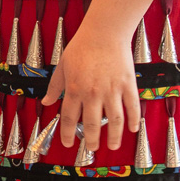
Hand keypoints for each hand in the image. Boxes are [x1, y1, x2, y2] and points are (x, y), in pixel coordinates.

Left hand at [42, 21, 140, 154]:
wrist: (104, 32)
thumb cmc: (82, 47)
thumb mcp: (62, 66)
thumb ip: (55, 86)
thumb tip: (46, 102)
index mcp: (74, 90)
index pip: (70, 119)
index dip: (68, 134)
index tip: (69, 144)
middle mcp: (92, 93)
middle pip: (92, 125)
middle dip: (92, 141)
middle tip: (92, 149)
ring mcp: (111, 90)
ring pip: (114, 120)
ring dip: (114, 137)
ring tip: (113, 146)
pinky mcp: (127, 84)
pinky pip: (132, 107)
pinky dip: (133, 120)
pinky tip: (132, 129)